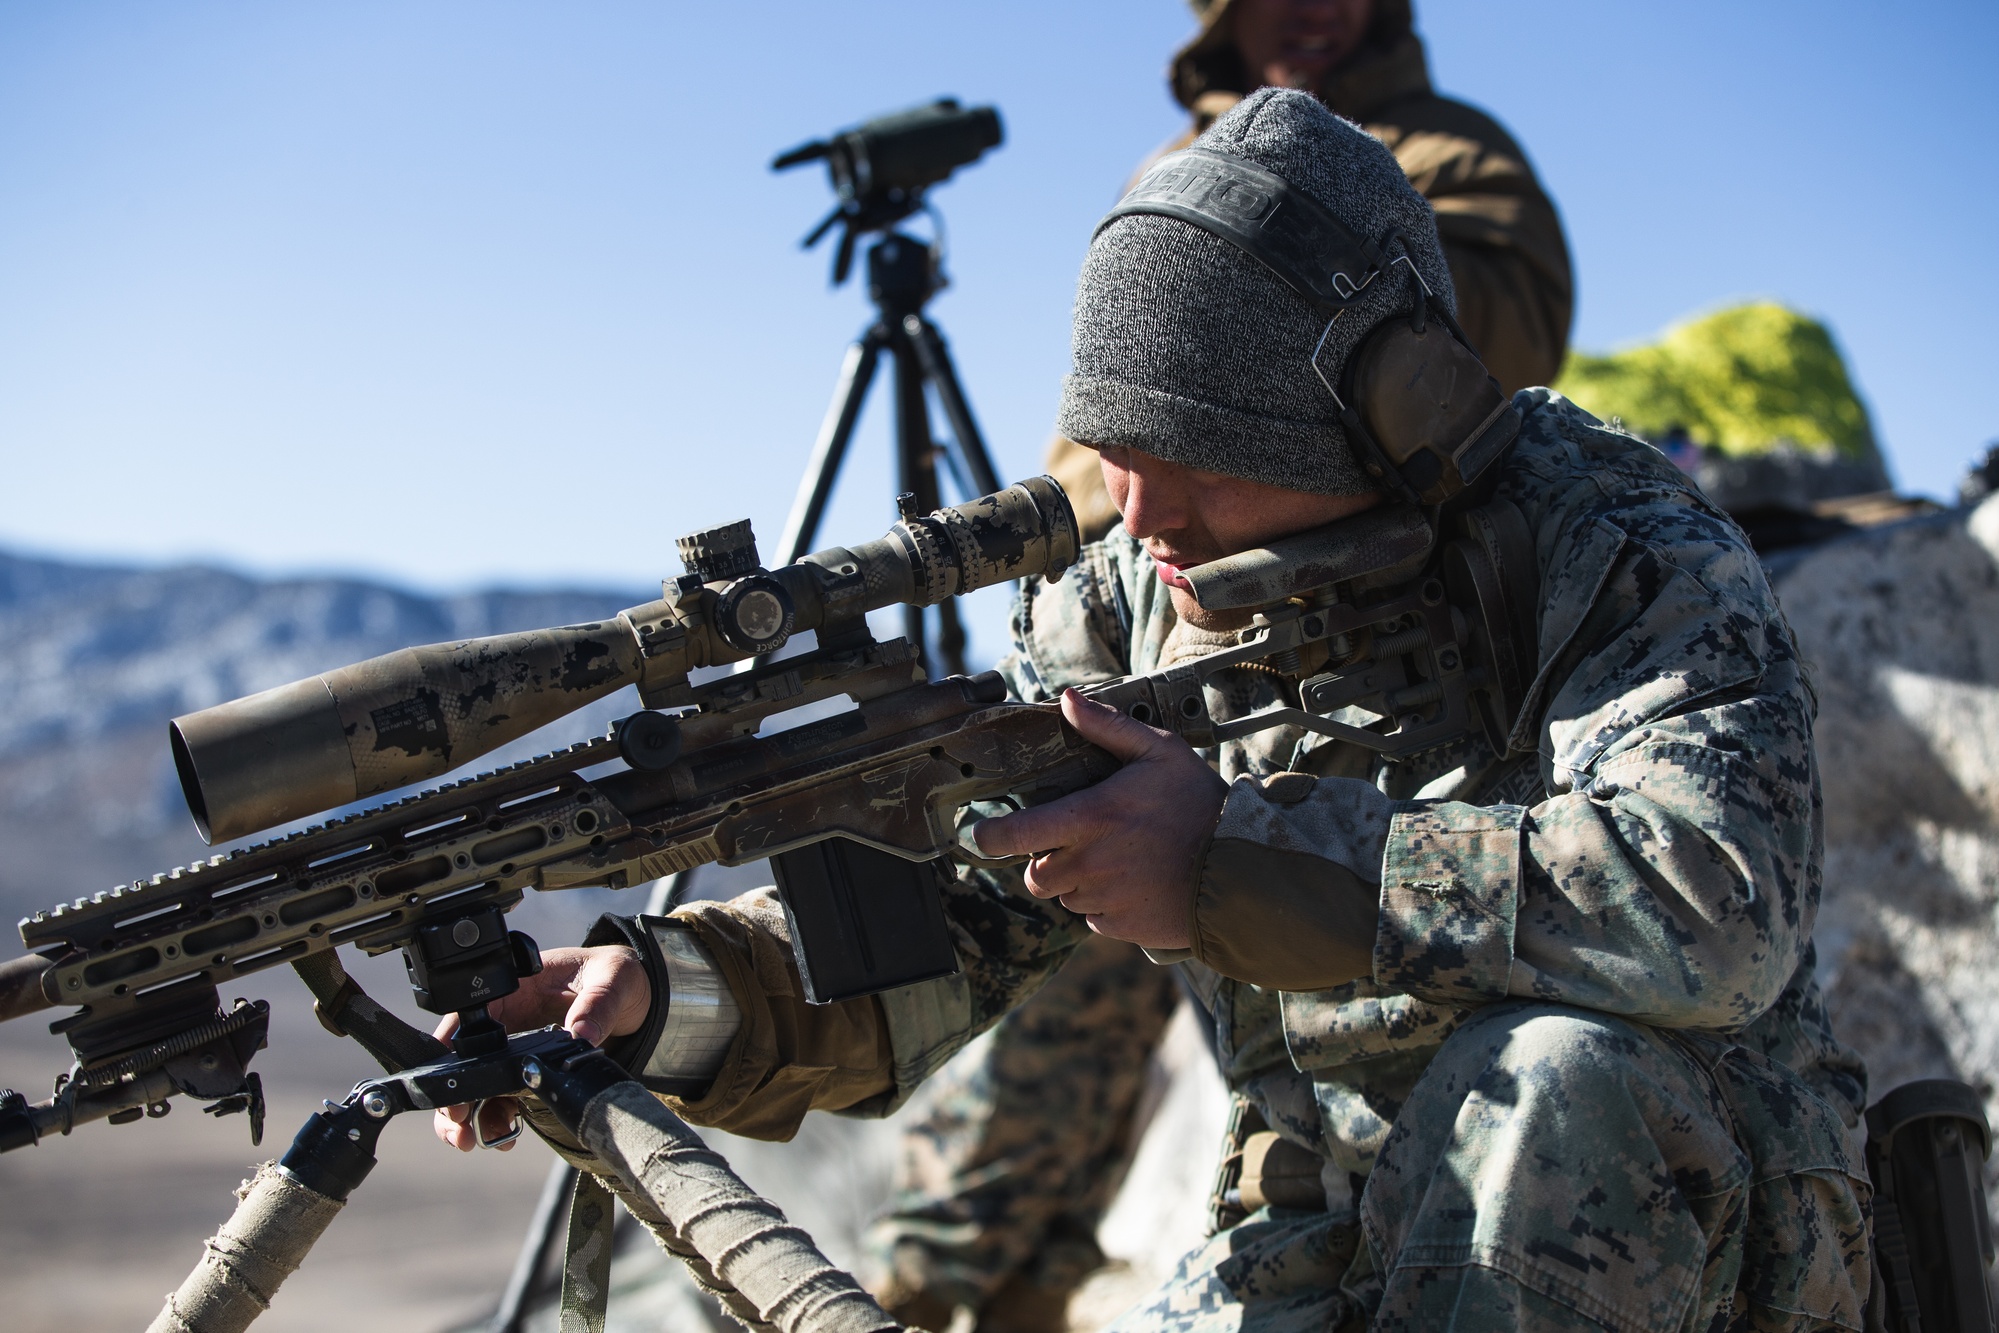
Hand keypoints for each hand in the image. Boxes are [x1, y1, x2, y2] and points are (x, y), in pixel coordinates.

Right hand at [432, 944, 653, 1151]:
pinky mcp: (530, 1075)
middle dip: (454, 1094)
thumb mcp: (613, 977)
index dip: (450, 1049)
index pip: (467, 1017)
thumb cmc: (616, 977)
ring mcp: (516, 1052)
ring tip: (472, 1140)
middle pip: (465, 1060)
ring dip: (471, 1116)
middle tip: (458, 1124)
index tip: (451, 1078)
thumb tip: (579, 1033)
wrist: (638, 1002)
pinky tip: (504, 1136)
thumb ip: (597, 1002)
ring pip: (478, 1087)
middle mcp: (507, 1023)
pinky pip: (504, 1100)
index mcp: (513, 991)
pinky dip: (497, 1121)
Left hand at [971, 688, 1225, 947]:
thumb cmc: (1199, 804)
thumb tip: (1067, 699)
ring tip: (1116, 859)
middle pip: (1034, 875)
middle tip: (1075, 843)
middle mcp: (1087, 864)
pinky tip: (1133, 882)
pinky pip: (1094, 918)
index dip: (988, 836)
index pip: (1012, 835)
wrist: (1241, 868)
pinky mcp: (1120, 927)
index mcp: (1088, 819)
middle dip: (1044, 860)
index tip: (982, 833)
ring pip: (1065, 896)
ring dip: (1077, 881)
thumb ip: (1106, 727)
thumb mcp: (1158, 752)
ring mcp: (1103, 900)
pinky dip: (1104, 904)